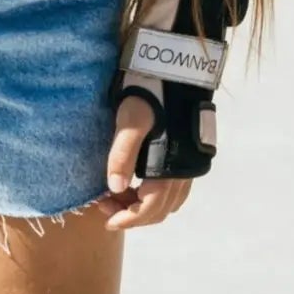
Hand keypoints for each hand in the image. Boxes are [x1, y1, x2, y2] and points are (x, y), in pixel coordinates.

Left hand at [97, 97, 192, 231]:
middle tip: (105, 206)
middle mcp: (184, 173)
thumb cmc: (150, 94)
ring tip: (116, 196)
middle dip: (132, 215)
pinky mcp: (188, 160)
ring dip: (142, 207)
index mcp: (170, 167)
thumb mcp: (130, 121)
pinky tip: (135, 186)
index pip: (150, 209)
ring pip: (168, 204)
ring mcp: (188, 167)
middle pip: (159, 211)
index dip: (128, 220)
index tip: (107, 221)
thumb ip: (122, 154)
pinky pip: (174, 192)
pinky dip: (154, 197)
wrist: (176, 73)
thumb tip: (114, 188)